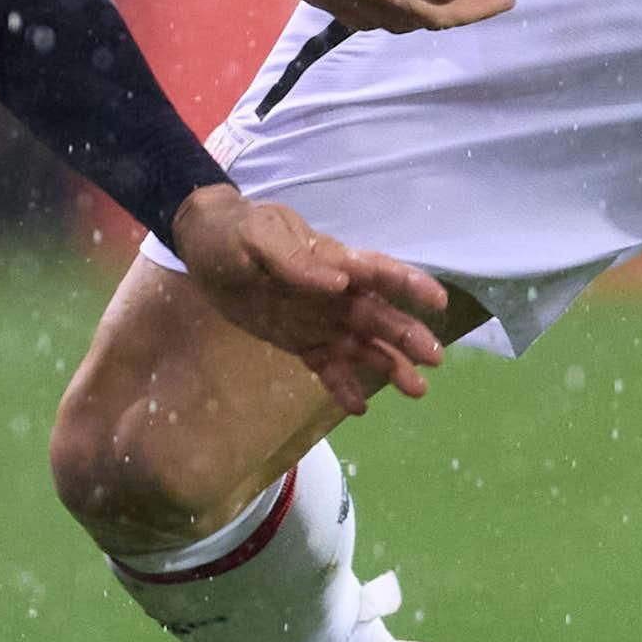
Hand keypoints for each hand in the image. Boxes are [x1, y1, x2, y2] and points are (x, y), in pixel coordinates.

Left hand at [168, 186, 453, 415]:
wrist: (202, 248)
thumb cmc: (234, 233)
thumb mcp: (258, 238)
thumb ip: (296, 260)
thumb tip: (340, 282)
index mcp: (332, 261)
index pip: (380, 272)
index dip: (411, 286)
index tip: (439, 303)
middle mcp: (336, 294)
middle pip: (380, 316)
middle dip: (409, 337)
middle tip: (435, 360)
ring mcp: (320, 320)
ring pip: (363, 346)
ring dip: (390, 365)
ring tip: (416, 391)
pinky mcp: (300, 341)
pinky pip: (327, 365)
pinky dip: (343, 385)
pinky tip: (360, 407)